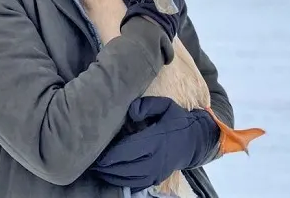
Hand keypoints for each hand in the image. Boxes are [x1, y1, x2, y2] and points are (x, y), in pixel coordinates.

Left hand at [91, 96, 219, 191]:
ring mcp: (158, 170)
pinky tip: (113, 177)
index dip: (113, 154)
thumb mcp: (166, 105)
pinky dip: (124, 183)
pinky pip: (138, 184)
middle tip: (93, 164)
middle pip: (128, 167)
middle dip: (108, 167)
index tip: (98, 154)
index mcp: (157, 138)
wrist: (196, 140)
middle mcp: (157, 158)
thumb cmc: (177, 120)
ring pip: (131, 178)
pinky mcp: (158, 178)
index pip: (131, 149)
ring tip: (99, 171)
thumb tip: (131, 112)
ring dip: (113, 176)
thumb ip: (147, 105)